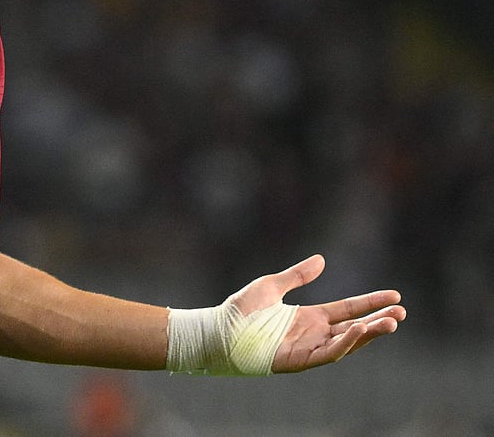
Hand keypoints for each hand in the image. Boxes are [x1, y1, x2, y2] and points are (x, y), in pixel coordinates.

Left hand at [228, 254, 404, 372]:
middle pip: (355, 327)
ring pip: (347, 343)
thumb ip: (297, 275)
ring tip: (391, 322)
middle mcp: (313, 333)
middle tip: (402, 312)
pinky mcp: (300, 360)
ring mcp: (308, 347)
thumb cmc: (240, 311)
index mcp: (309, 317)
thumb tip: (322, 259)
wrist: (219, 331)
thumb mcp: (271, 286)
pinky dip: (346, 344)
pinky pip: (329, 353)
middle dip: (379, 321)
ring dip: (370, 333)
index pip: (348, 309)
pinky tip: (360, 330)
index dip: (371, 302)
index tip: (395, 295)